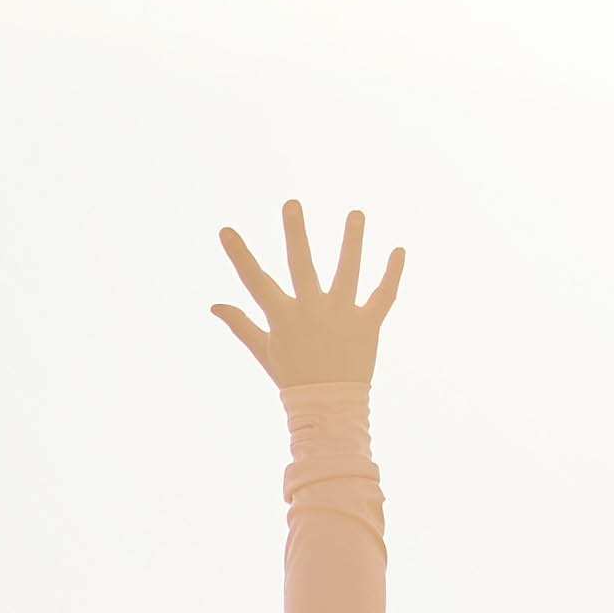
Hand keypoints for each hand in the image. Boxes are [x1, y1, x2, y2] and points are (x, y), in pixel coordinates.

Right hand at [206, 201, 399, 392]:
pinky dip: (392, 274)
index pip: (255, 281)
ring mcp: (341, 316)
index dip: (239, 255)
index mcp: (283, 317)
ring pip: (348, 271)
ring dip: (353, 241)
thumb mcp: (264, 351)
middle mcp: (311, 311)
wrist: (328, 408)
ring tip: (356, 213)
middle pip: (301, 265)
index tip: (225, 230)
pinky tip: (399, 250)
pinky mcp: (367, 325)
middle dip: (295, 233)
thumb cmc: (293, 379)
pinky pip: (383, 296)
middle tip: (292, 204)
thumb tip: (214, 305)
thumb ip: (241, 324)